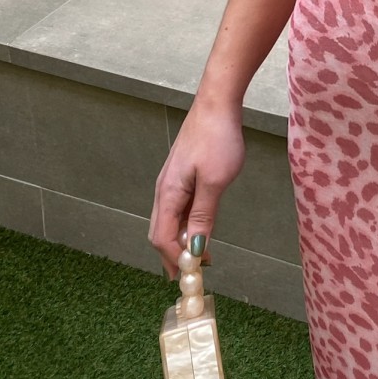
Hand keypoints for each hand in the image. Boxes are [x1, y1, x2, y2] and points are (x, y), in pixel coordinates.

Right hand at [149, 97, 245, 280]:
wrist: (217, 104)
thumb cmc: (217, 139)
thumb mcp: (214, 182)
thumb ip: (203, 216)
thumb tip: (194, 249)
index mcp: (167, 194)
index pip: (162, 238)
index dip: (175, 259)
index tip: (193, 275)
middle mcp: (163, 190)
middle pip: (160, 232)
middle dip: (174, 255)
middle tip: (194, 272)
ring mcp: (171, 181)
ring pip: (168, 220)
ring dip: (181, 240)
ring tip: (200, 255)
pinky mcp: (181, 174)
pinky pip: (177, 207)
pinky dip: (185, 223)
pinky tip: (200, 227)